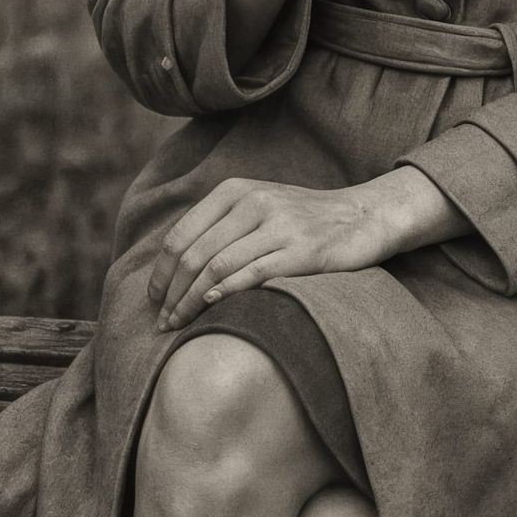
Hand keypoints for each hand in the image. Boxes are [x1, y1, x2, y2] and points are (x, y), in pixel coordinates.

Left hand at [151, 176, 392, 330]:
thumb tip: (174, 269)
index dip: (162, 271)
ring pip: (218, 268)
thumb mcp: (259, 207)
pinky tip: (211, 307)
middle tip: (162, 322)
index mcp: (236, 191)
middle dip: (172, 294)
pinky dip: (225, 293)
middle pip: (196, 255)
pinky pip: (253, 274)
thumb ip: (221, 227)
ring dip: (191, 302)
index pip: (182, 235)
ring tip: (179, 325)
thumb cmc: (303, 219)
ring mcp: (280, 226)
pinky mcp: (302, 250)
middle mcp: (255, 202)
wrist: (362, 216)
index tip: (154, 299)